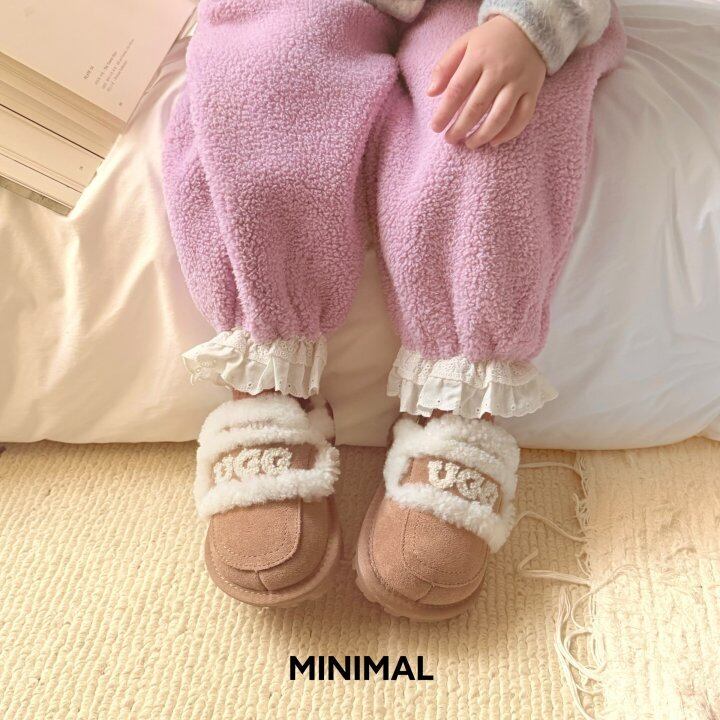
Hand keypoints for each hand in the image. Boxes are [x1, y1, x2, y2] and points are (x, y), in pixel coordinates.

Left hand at [427, 15, 546, 147]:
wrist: (529, 28)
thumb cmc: (490, 40)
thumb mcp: (464, 44)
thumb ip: (444, 67)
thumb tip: (430, 93)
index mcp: (479, 57)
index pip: (457, 90)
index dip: (444, 112)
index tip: (436, 127)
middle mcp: (500, 70)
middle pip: (477, 107)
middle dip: (461, 128)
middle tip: (450, 139)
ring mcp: (518, 81)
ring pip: (500, 116)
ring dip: (483, 135)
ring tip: (470, 144)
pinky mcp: (533, 90)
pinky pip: (522, 117)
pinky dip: (508, 133)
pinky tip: (494, 141)